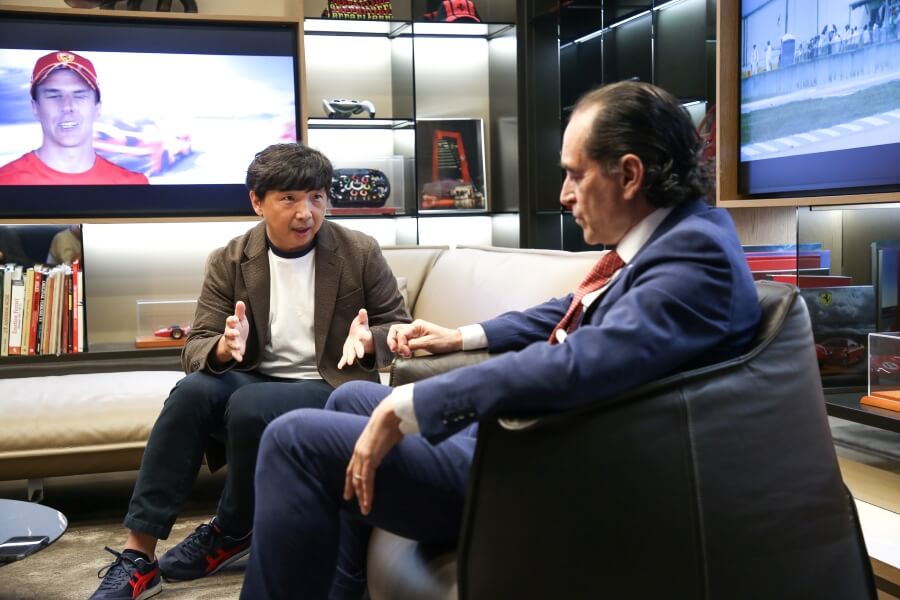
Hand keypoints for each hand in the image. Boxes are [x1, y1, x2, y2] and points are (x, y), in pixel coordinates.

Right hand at [218, 300, 249, 362]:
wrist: (236, 341)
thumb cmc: (238, 328)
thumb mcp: (240, 320)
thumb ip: (240, 312)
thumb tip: (240, 302)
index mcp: (231, 325)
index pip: (230, 321)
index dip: (232, 320)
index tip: (236, 319)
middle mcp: (229, 334)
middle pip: (228, 333)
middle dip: (232, 333)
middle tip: (236, 333)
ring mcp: (231, 342)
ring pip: (231, 344)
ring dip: (234, 345)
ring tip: (238, 346)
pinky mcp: (234, 351)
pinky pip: (234, 354)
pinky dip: (236, 356)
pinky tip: (239, 358)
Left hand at [338, 308, 373, 368]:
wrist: (360, 337)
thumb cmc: (361, 328)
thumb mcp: (362, 321)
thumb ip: (363, 317)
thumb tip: (362, 310)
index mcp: (362, 335)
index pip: (364, 335)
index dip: (365, 336)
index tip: (367, 336)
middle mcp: (359, 343)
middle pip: (359, 347)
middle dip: (359, 351)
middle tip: (360, 355)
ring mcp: (354, 348)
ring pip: (352, 353)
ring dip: (350, 358)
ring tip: (349, 362)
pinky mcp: (348, 351)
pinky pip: (345, 357)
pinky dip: (342, 362)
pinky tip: (340, 366)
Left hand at [344, 398, 403, 514]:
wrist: (390, 413)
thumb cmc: (392, 420)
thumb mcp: (388, 435)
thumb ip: (387, 441)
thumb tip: (395, 440)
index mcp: (362, 446)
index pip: (352, 466)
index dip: (350, 479)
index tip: (349, 490)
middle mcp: (358, 452)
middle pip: (353, 475)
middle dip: (354, 490)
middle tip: (353, 502)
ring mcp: (362, 455)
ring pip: (359, 480)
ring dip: (362, 496)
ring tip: (365, 509)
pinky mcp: (369, 458)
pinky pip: (366, 479)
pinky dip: (367, 492)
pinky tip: (368, 501)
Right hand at [387, 319, 462, 358]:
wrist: (455, 342)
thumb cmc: (445, 340)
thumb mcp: (429, 343)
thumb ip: (414, 344)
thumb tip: (403, 348)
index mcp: (417, 325)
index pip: (401, 333)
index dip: (401, 344)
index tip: (406, 353)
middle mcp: (414, 327)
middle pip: (395, 330)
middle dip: (392, 341)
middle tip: (395, 351)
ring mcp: (415, 332)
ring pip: (398, 335)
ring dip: (397, 344)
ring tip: (403, 353)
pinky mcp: (417, 338)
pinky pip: (405, 341)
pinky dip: (403, 346)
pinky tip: (406, 353)